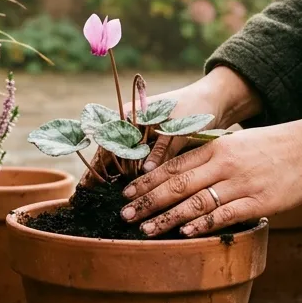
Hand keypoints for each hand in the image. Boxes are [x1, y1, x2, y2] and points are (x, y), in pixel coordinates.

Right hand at [79, 67, 261, 186]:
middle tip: (88, 198)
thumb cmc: (195, 109)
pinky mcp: (150, 146)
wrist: (212, 101)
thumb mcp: (178, 128)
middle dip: (101, 175)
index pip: (107, 142)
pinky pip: (136, 163)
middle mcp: (130, 125)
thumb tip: (145, 172)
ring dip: (115, 179)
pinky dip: (131, 177)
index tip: (89, 185)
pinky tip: (128, 194)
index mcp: (130, 114)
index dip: (97, 165)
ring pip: (122, 161)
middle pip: (110, 153)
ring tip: (104, 200)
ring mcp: (139, 136)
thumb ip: (163, 149)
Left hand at [119, 113, 301, 236]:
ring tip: (144, 230)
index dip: (148, 181)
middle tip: (124, 215)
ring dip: (167, 218)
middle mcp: (224, 164)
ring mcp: (241, 183)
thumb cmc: (275, 147)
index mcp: (217, 148)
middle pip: (177, 184)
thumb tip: (185, 174)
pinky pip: (225, 214)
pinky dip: (203, 224)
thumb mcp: (239, 143)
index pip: (174, 165)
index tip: (127, 193)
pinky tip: (184, 234)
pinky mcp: (260, 201)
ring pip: (195, 202)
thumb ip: (212, 157)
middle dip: (148, 201)